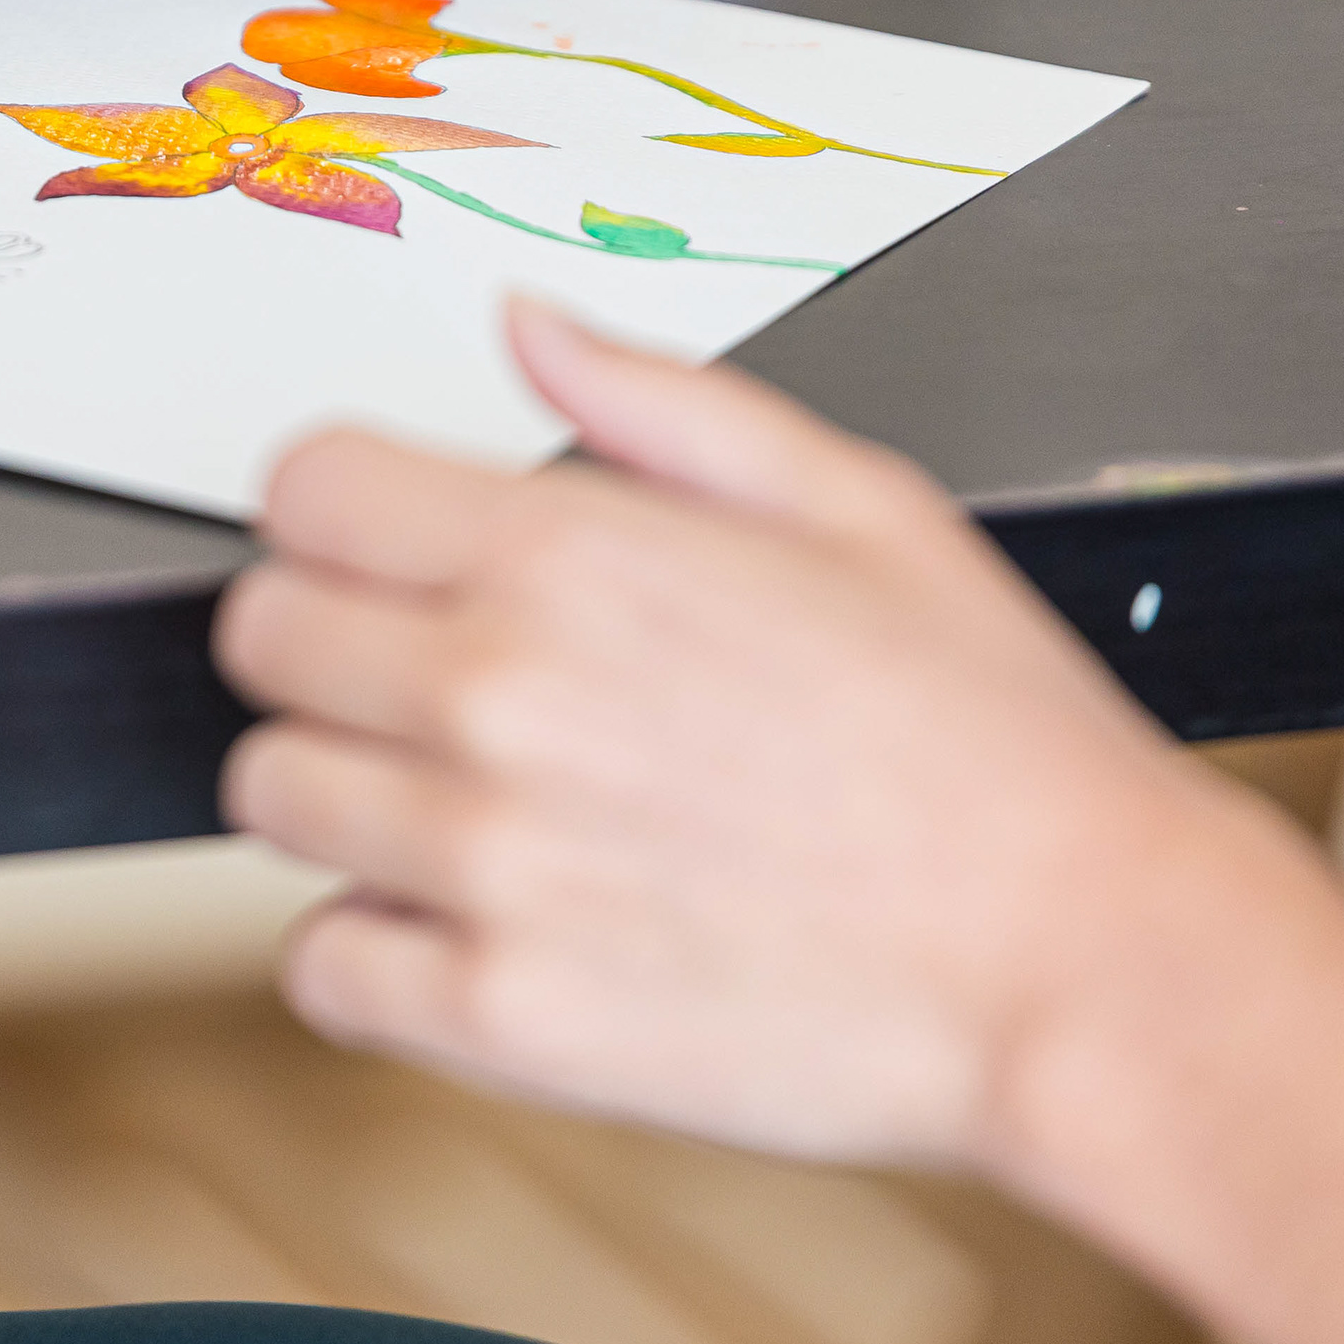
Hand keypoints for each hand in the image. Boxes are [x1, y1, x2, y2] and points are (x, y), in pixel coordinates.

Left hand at [217, 300, 1334, 1179]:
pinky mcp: (498, 1018)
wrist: (1083, 962)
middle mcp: (497, 696)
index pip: (301, 488)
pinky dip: (374, 949)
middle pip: (260, 636)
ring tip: (483, 806)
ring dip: (351, 792)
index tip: (396, 550)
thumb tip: (521, 325)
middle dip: (336, 642)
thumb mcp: (853, 501)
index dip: (344, 512)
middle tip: (449, 680)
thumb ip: (654, 402)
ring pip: (271, 795)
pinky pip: (319, 964)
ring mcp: (484, 864)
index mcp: (568, 553)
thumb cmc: (992, 739)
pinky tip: (480, 921)